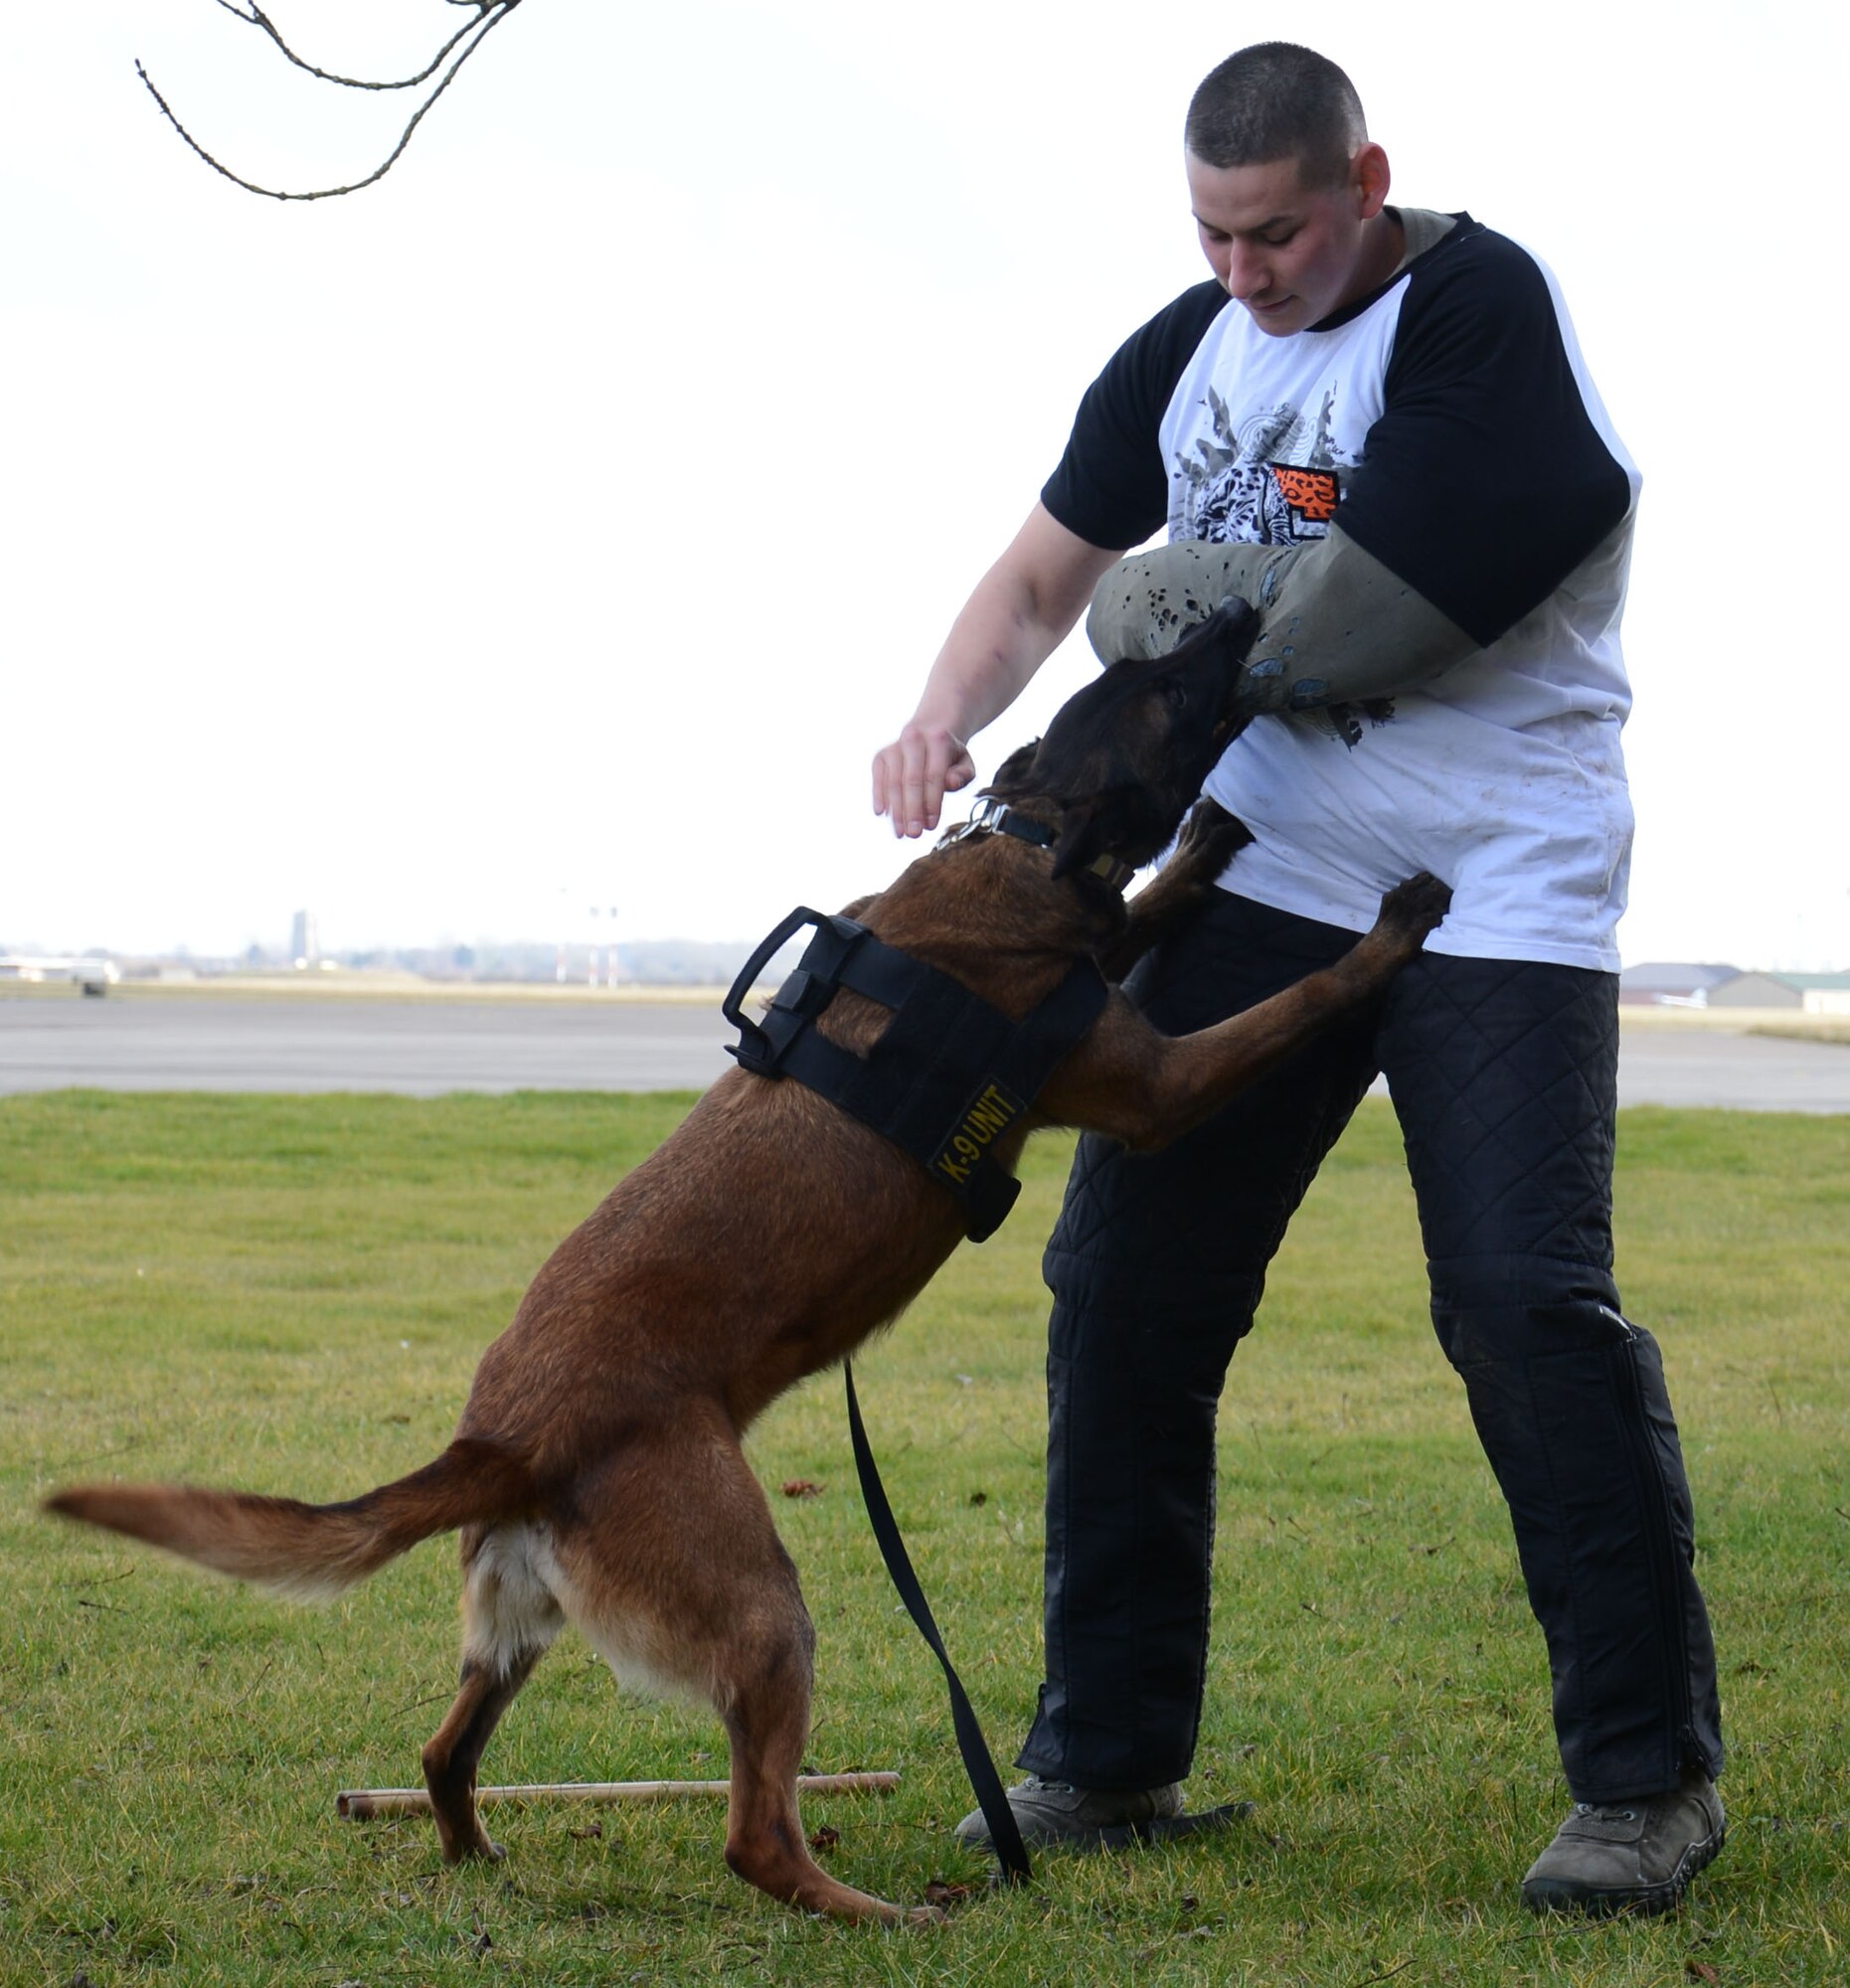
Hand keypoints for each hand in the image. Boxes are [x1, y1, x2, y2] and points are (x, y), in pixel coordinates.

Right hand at [871, 720, 974, 837]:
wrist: (927, 733)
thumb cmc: (948, 755)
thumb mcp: (965, 762)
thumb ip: (963, 774)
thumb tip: (951, 782)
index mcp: (938, 739)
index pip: (934, 776)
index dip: (931, 803)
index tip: (931, 825)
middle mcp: (913, 739)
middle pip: (911, 780)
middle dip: (912, 810)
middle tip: (914, 834)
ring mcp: (894, 747)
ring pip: (893, 782)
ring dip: (896, 810)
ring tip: (901, 832)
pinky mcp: (881, 756)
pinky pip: (878, 778)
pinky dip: (879, 796)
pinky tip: (882, 813)